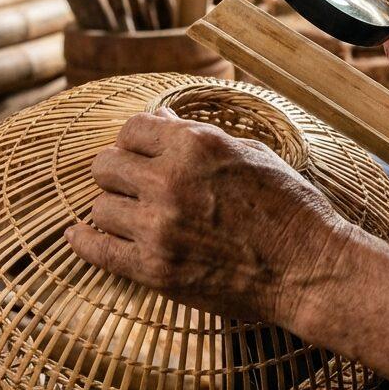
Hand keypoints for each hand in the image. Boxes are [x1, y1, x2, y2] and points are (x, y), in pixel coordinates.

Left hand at [65, 109, 350, 326]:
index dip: (134, 141)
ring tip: (131, 216)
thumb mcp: (249, 153)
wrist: (309, 268)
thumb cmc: (288, 206)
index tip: (140, 154)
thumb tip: (157, 120)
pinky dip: (83, 242)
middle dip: (116, 172)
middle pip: (105, 165)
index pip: (132, 128)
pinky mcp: (155, 269)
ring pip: (99, 207)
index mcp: (196, 144)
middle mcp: (170, 180)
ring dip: (113, 210)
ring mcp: (159, 227)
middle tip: (131, 185)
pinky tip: (79, 237)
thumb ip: (196, 136)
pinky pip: (96, 250)